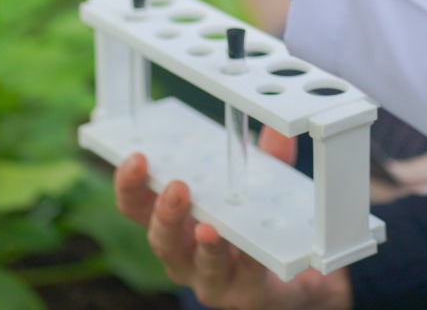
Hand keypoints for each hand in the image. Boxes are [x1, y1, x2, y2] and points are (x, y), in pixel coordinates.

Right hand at [113, 133, 352, 309]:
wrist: (296, 275)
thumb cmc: (260, 227)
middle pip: (160, 239)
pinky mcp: (246, 294)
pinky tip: (254, 247)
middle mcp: (186, 254)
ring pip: (198, 264)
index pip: (138, 206)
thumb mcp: (259, 185)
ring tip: (208, 228)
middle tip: (177, 188)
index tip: (137, 158)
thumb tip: (277, 132)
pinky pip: (246, 277)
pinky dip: (249, 259)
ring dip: (203, 245)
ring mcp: (213, 279)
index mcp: (177, 223)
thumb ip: (267, 160)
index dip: (130, 185)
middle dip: (165, 214)